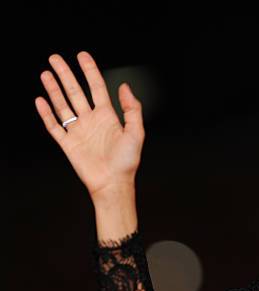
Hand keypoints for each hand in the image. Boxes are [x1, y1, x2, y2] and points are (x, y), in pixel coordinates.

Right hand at [35, 51, 144, 199]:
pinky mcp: (68, 143)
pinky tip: (40, 100)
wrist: (113, 184)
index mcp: (108, 116)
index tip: (82, 56)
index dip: (89, 71)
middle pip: (75, 92)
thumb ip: (132, 109)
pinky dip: (46, 113)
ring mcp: (78, 131)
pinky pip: (54, 125)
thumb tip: (124, 86)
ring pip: (62, 105)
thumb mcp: (136, 133)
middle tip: (55, 58)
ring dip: (54, 89)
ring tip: (46, 73)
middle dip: (65, 74)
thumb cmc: (127, 162)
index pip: (96, 87)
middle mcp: (91, 120)